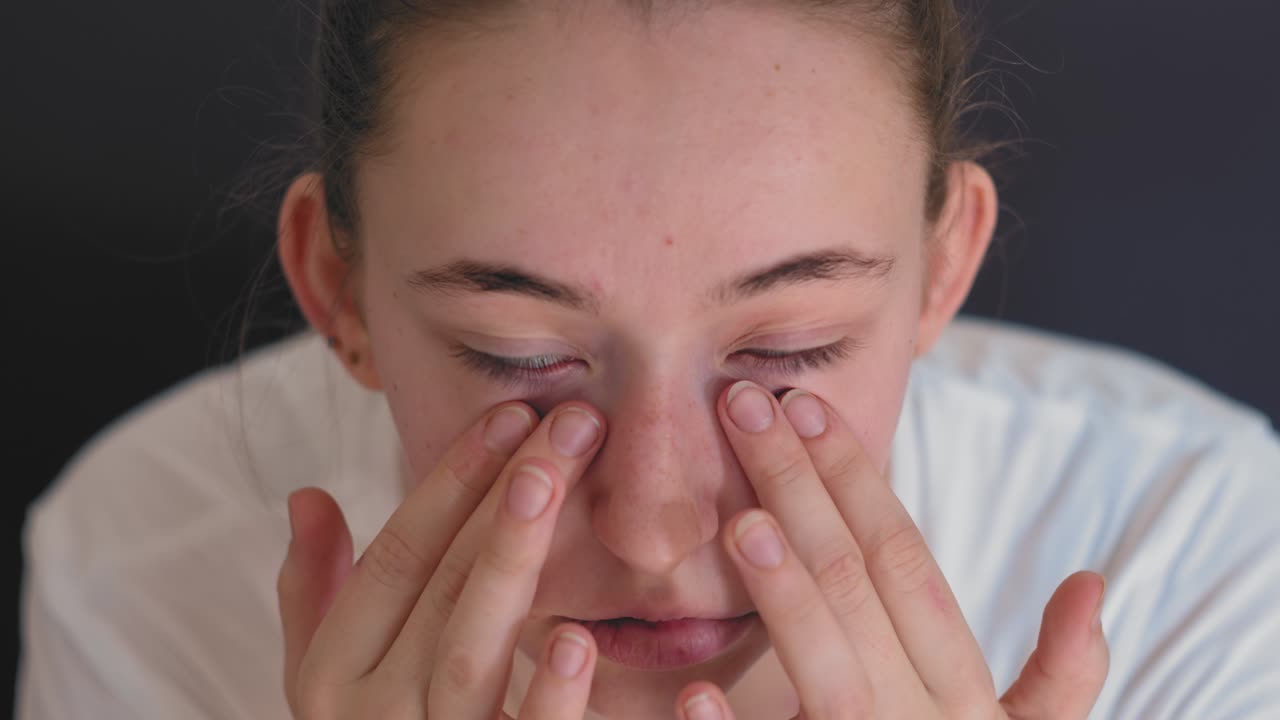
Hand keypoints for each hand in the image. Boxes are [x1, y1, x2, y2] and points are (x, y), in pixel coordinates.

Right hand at [277, 401, 607, 718]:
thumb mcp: (328, 688)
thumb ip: (316, 598)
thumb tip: (306, 496)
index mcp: (333, 678)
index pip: (394, 558)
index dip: (450, 481)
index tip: (513, 414)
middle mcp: (368, 719)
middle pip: (440, 590)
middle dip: (503, 497)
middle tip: (569, 423)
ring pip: (468, 657)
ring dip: (511, 567)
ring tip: (551, 486)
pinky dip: (550, 706)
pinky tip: (582, 645)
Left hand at [676, 382, 1109, 718]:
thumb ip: (1062, 678)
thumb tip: (1093, 583)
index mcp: (964, 695)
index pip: (909, 565)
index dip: (859, 483)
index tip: (804, 407)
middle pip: (861, 591)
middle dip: (801, 493)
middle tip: (742, 410)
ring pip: (833, 675)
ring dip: (790, 600)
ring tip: (741, 524)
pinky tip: (700, 696)